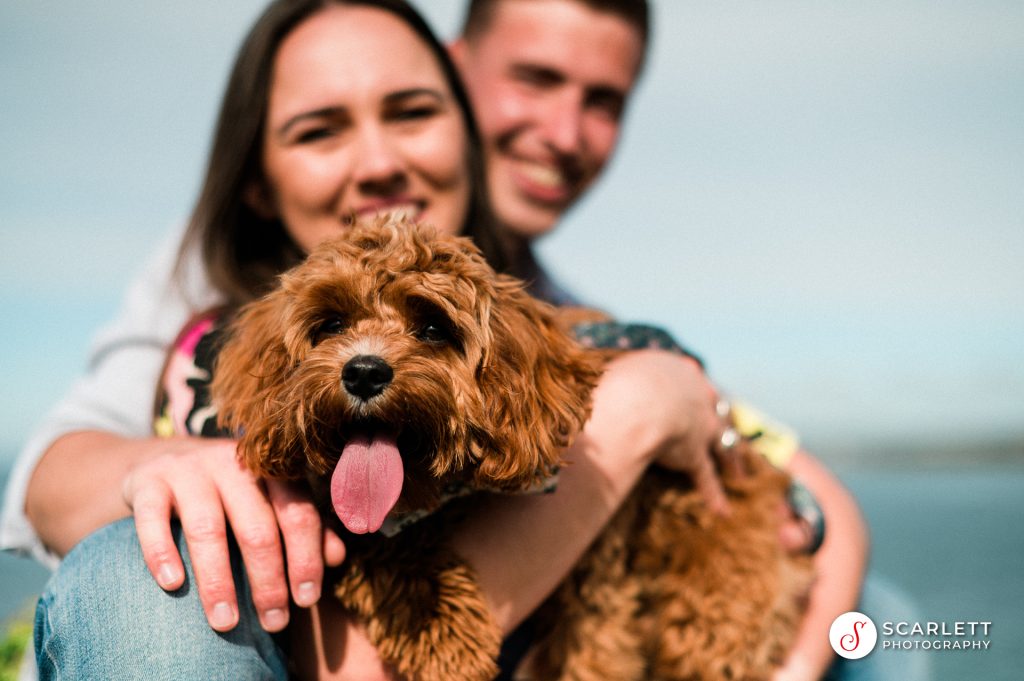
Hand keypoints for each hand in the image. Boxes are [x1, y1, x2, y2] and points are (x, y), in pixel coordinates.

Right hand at [121, 437, 344, 631]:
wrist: (166, 460)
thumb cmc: (232, 495)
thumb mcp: (270, 505)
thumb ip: (306, 529)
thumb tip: (337, 557)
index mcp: (272, 471)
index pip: (297, 514)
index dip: (305, 558)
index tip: (306, 600)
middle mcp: (233, 465)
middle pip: (256, 526)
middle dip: (267, 580)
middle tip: (273, 623)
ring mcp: (189, 469)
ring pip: (207, 528)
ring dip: (218, 580)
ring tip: (226, 622)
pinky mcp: (148, 480)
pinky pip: (153, 518)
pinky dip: (161, 552)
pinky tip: (172, 584)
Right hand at [600, 350, 730, 513]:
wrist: (637, 403)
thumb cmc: (618, 381)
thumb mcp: (614, 369)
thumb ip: (615, 377)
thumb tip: (597, 380)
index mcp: (675, 369)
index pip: (687, 375)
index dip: (688, 384)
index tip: (692, 383)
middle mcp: (696, 394)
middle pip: (715, 405)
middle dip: (719, 416)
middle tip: (725, 423)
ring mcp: (701, 425)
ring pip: (723, 441)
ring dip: (732, 458)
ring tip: (740, 472)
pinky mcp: (696, 453)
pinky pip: (707, 476)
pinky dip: (714, 494)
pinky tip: (723, 512)